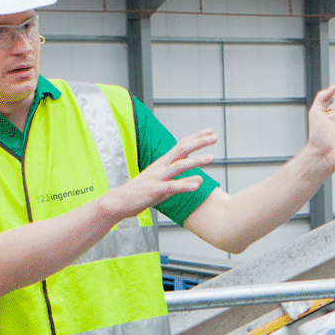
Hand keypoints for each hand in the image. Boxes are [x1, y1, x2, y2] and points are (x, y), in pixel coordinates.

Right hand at [101, 128, 217, 222]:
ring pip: (179, 166)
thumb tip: (199, 179)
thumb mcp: (164, 185)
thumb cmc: (141, 193)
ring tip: (212, 157)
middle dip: (199, 142)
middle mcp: (161, 167)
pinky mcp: (155, 190)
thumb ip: (181, 181)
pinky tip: (198, 183)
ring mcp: (158, 178)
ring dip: (196, 161)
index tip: (210, 131)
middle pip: (182, 149)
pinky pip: (172, 186)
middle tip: (215, 136)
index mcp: (162, 163)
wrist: (119, 202)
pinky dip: (185, 184)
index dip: (196, 138)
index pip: (181, 146)